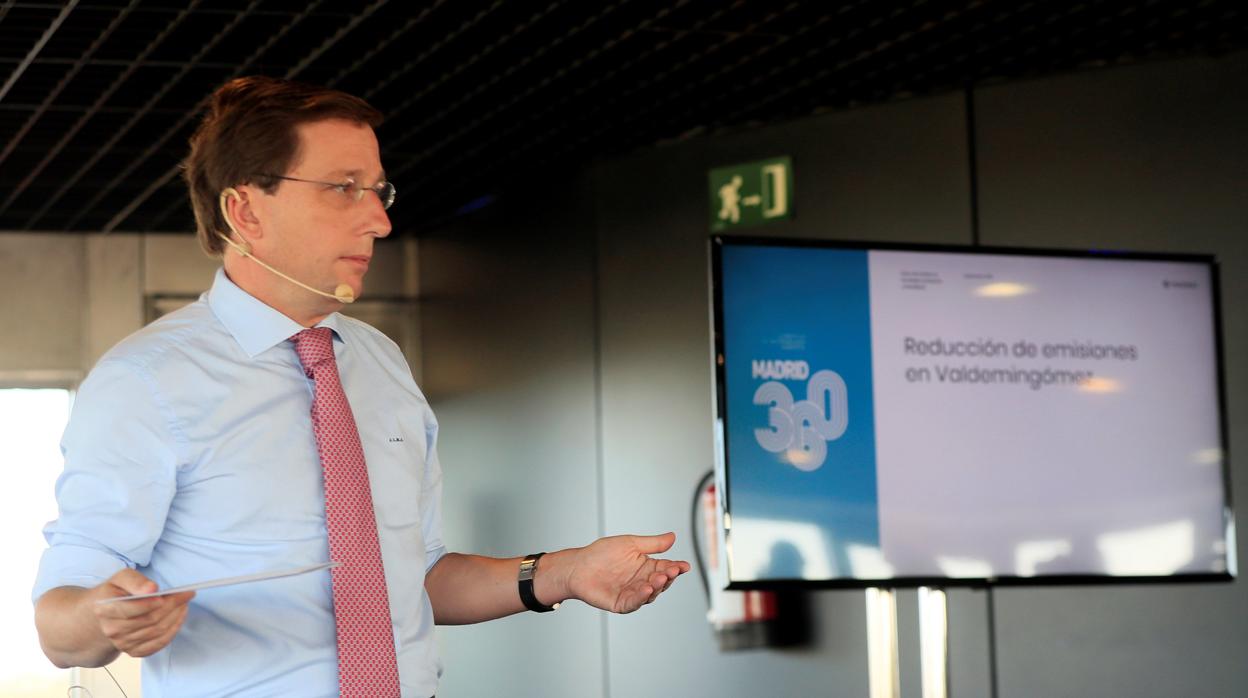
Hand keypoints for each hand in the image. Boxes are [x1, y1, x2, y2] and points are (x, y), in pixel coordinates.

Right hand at [90, 569, 193, 657]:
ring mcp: (122, 643)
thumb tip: (152, 589)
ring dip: (176, 617)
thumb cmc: (118, 591)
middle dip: (173, 606)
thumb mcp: (122, 578)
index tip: (175, 593)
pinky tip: (179, 617)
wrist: (107, 612)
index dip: (155, 602)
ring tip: (184, 603)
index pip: (133, 609)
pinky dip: (173, 630)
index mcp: (105, 609)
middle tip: (187, 594)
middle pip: (150, 620)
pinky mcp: (133, 651)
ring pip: (157, 632)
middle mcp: (112, 630)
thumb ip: (135, 581)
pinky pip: (158, 644)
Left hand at [566, 532, 690, 613]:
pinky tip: (646, 589)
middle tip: (672, 570)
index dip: (676, 567)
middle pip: (661, 582)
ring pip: (650, 594)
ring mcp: (632, 593)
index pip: (666, 568)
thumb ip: (652, 544)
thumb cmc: (601, 553)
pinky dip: (641, 597)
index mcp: (645, 567)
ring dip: (657, 587)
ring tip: (659, 578)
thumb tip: (673, 536)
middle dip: (668, 577)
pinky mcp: (621, 603)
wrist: (578, 566)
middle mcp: (641, 581)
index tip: (684, 565)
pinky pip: (634, 603)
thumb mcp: (631, 544)